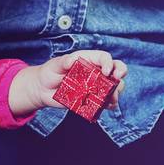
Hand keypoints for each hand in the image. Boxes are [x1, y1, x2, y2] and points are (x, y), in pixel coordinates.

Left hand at [10, 50, 126, 115]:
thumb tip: (72, 60)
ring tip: (111, 99)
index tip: (106, 72)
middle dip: (120, 73)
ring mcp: (97, 85)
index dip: (109, 63)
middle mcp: (96, 71)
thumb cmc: (50, 72)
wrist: (43, 90)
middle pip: (116, 69)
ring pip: (114, 86)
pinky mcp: (93, 98)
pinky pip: (106, 101)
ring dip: (116, 92)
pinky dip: (110, 104)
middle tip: (117, 79)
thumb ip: (64, 62)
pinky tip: (108, 107)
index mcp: (89, 60)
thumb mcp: (55, 65)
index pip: (104, 58)